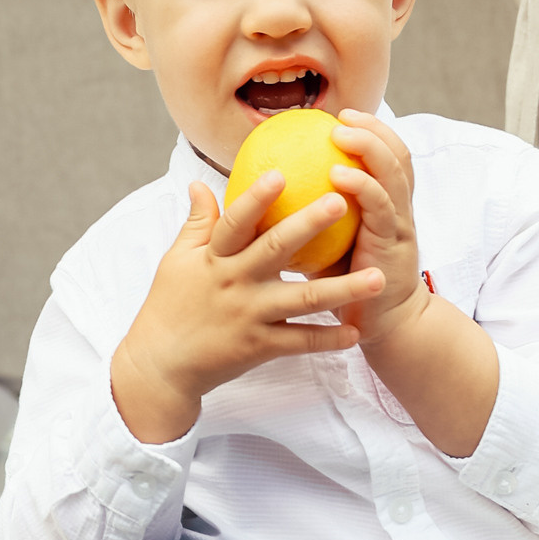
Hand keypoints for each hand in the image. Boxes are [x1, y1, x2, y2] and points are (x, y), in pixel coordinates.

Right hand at [110, 173, 384, 444]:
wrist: (161, 366)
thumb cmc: (169, 306)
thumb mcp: (176, 260)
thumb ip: (196, 223)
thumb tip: (201, 183)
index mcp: (213, 258)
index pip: (235, 221)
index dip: (256, 198)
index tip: (281, 173)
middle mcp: (234, 283)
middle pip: (276, 250)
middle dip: (309, 225)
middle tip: (342, 202)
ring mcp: (249, 316)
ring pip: (302, 299)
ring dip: (342, 288)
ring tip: (377, 277)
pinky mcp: (260, 347)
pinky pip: (300, 342)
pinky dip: (328, 338)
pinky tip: (356, 332)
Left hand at [326, 111, 430, 342]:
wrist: (382, 325)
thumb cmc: (346, 284)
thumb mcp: (330, 242)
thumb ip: (310, 213)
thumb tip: (264, 187)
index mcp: (386, 204)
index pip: (385, 155)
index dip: (369, 129)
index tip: (338, 113)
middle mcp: (398, 208)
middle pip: (397, 154)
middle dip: (374, 128)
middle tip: (342, 115)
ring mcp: (400, 224)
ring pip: (395, 173)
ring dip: (370, 148)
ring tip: (342, 134)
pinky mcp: (394, 245)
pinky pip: (382, 208)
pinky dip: (364, 185)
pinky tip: (339, 176)